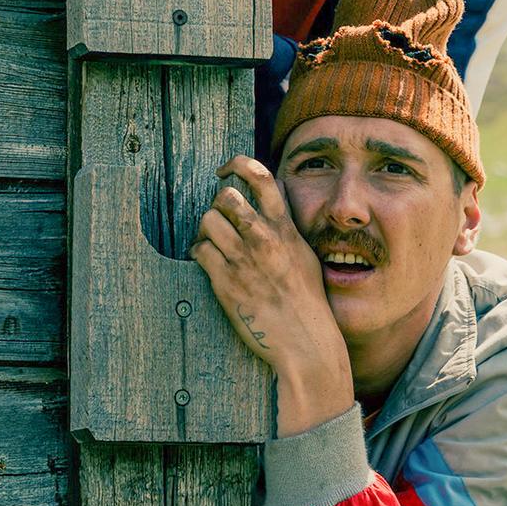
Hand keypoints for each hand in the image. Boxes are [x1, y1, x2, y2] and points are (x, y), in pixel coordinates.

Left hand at [191, 155, 352, 434]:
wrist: (304, 341)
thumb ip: (287, 228)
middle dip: (217, 204)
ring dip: (206, 229)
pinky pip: (199, 251)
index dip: (238, 164)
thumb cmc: (307, 301)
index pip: (262, 178)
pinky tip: (209, 263)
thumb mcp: (305, 256)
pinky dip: (199, 253)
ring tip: (214, 242)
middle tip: (220, 217)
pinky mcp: (225, 283)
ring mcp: (243, 260)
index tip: (225, 169)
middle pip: (225, 196)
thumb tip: (276, 198)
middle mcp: (264, 239)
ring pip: (207, 221)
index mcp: (285, 229)